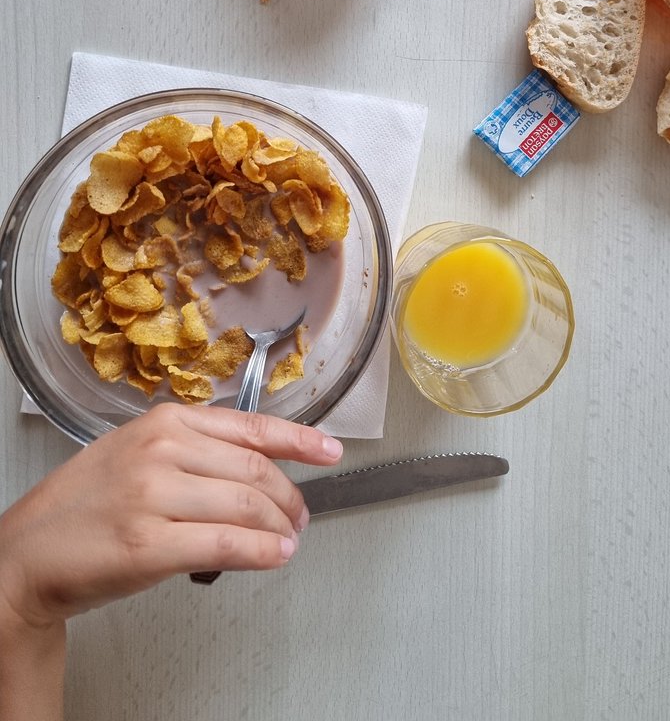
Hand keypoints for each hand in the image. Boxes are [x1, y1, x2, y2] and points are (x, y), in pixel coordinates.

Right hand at [0, 404, 342, 627]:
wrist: (26, 554)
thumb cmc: (83, 507)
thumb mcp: (137, 453)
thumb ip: (194, 452)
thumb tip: (256, 468)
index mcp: (164, 422)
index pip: (251, 426)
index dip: (300, 441)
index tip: (330, 451)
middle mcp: (162, 451)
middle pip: (256, 471)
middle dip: (290, 497)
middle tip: (300, 516)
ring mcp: (154, 496)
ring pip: (248, 506)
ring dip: (280, 528)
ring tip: (287, 540)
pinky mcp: (150, 544)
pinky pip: (227, 543)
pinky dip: (261, 551)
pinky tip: (274, 556)